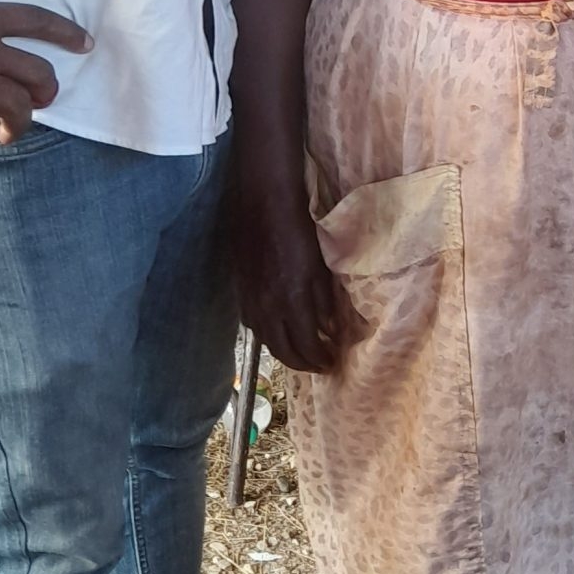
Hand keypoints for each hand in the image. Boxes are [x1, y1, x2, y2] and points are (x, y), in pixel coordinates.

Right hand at [235, 179, 348, 373]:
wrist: (263, 206)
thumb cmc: (299, 230)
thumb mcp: (320, 265)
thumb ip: (323, 300)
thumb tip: (329, 329)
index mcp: (291, 301)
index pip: (306, 345)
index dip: (320, 359)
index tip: (332, 363)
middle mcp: (268, 309)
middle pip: (284, 351)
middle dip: (303, 364)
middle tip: (319, 366)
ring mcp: (251, 302)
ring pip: (267, 342)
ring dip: (285, 354)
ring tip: (302, 356)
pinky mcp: (241, 293)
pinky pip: (254, 327)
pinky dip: (270, 337)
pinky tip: (279, 334)